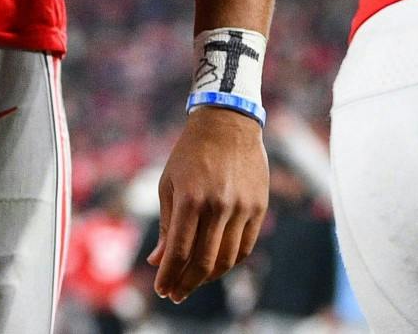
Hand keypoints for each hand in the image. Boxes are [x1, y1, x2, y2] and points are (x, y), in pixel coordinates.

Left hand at [147, 106, 267, 302]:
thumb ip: (167, 226)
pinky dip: (229, 262)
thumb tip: (158, 261)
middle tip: (175, 294)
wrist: (227, 124)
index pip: (180, 250)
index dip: (169, 275)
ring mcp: (242, 208)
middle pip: (204, 261)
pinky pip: (245, 247)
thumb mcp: (169, 184)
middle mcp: (218, 206)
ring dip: (207, 277)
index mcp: (190, 199)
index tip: (161, 290)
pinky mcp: (259, 208)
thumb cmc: (189, 154)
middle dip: (186, 283)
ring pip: (227, 259)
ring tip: (192, 283)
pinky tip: (214, 267)